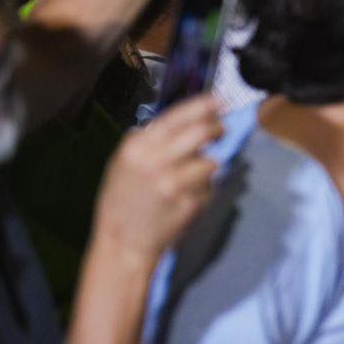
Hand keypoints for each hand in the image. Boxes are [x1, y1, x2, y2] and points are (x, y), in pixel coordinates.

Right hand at [92, 95, 220, 262]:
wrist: (122, 242)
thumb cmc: (123, 200)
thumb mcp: (125, 162)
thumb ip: (152, 140)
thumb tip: (188, 119)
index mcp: (137, 146)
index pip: (177, 116)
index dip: (204, 105)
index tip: (221, 101)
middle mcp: (155, 160)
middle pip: (201, 132)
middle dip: (217, 129)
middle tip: (221, 130)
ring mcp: (174, 181)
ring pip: (210, 161)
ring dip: (208, 165)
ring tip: (193, 175)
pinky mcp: (190, 201)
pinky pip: (209, 185)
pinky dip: (205, 188)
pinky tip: (187, 197)